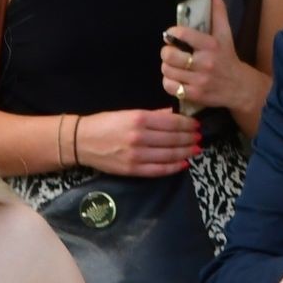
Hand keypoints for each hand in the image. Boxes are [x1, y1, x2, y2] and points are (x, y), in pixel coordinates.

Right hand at [74, 107, 200, 177]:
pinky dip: (172, 167)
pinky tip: (183, 164)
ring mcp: (136, 155)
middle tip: (199, 138)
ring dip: (184, 153)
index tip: (196, 125)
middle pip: (172, 139)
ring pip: (168, 155)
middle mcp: (139, 137)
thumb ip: (153, 115)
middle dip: (189, 139)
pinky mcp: (132, 169)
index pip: (171, 122)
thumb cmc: (105, 124)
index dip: (187, 125)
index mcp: (139, 119)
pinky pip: (157, 170)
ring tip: (195, 150)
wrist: (83, 141)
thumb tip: (174, 115)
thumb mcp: (128, 113)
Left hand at [160, 0, 248, 117]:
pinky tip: (174, 78)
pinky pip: (171, 87)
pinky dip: (168, 82)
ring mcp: (199, 80)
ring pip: (168, 71)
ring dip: (166, 67)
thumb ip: (218, 9)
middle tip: (169, 51)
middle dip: (166, 51)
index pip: (183, 34)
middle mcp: (204, 62)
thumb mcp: (225, 32)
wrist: (239, 87)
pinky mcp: (194, 94)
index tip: (171, 34)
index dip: (172, 32)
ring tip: (171, 64)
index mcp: (211, 45)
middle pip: (170, 55)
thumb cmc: (228, 56)